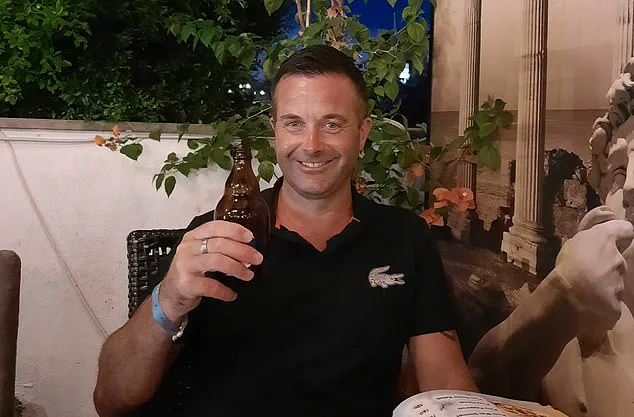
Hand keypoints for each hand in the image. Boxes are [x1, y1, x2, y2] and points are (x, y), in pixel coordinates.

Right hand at [159, 221, 263, 322]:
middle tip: (256, 258)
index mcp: (193, 237)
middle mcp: (188, 248)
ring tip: (248, 275)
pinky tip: (231, 294)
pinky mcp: (187, 283)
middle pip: (220, 244)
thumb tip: (247, 250)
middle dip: (243, 251)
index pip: (215, 227)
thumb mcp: (200, 254)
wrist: (170, 294)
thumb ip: (219, 248)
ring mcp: (186, 265)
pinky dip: (225, 291)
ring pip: (217, 261)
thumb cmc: (190, 271)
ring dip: (237, 268)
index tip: (250, 237)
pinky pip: (212, 286)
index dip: (235, 230)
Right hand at [553, 206, 633, 347]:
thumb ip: (592, 234)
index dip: (620, 233)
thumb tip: (605, 225)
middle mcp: (618, 260)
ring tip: (582, 290)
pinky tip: (585, 305)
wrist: (571, 295)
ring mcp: (619, 283)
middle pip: (617, 260)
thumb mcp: (576, 239)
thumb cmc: (569, 263)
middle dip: (605, 265)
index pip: (625, 229)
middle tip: (586, 271)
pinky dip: (599, 304)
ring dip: (602, 285)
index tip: (611, 239)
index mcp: (606, 240)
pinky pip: (608, 303)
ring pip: (613, 282)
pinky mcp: (616, 305)